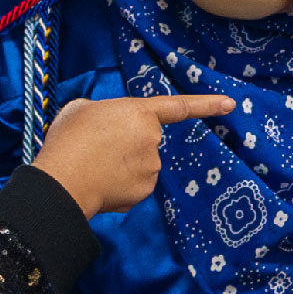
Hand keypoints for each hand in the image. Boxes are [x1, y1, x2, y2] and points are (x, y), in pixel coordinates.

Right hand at [31, 94, 233, 218]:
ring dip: (121, 166)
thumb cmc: (68, 141)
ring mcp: (152, 166)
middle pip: (145, 140)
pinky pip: (135, 184)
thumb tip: (106, 126)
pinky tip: (101, 183)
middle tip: (95, 149)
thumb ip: (103, 113)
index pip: (179, 106)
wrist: (62, 181)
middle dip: (125, 145)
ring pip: (140, 164)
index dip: (206, 104)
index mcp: (139, 112)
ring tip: (93, 166)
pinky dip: (120, 185)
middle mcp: (153, 138)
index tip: (230, 104)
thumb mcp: (81, 110)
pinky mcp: (146, 189)